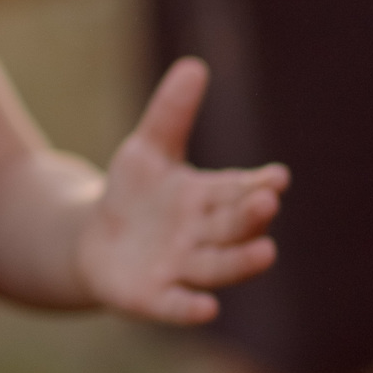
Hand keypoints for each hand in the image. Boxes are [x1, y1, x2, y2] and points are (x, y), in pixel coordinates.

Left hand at [77, 58, 286, 323]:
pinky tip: (207, 308)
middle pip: (234, 227)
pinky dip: (191, 308)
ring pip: (218, 266)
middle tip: (267, 201)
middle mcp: (205, 237)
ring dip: (241, 261)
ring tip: (266, 252)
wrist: (94, 243)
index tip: (278, 176)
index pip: (240, 189)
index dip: (259, 183)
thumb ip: (170, 113)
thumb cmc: (133, 195)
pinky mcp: (155, 297)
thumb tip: (194, 65)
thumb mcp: (147, 150)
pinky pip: (177, 305)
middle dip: (251, 216)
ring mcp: (183, 269)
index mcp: (209, 199)